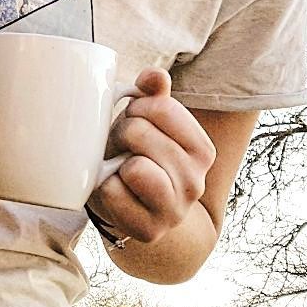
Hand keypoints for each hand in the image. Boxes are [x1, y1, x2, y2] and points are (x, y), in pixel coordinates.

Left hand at [87, 68, 217, 243]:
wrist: (135, 207)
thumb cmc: (138, 154)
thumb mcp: (148, 121)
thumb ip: (154, 94)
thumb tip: (154, 75)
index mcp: (202, 150)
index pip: (161, 107)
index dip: (137, 107)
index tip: (136, 118)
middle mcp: (195, 182)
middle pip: (141, 133)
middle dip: (122, 132)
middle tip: (123, 145)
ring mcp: (173, 210)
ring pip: (135, 168)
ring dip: (115, 160)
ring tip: (118, 165)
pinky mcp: (147, 230)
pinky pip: (113, 193)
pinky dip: (104, 187)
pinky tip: (113, 188)